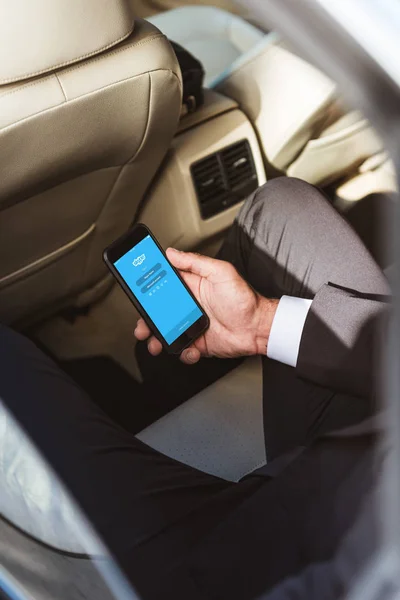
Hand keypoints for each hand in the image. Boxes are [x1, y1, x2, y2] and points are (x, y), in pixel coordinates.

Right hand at [134, 248, 277, 364]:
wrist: (258, 328)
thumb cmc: (244, 299)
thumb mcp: (221, 273)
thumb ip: (195, 262)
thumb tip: (172, 253)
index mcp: (191, 287)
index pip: (163, 285)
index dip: (148, 287)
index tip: (136, 290)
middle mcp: (188, 306)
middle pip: (158, 312)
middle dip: (146, 319)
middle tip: (142, 324)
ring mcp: (191, 325)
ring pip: (165, 332)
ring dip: (157, 339)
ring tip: (156, 343)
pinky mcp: (197, 343)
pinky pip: (182, 349)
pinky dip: (182, 352)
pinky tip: (190, 348)